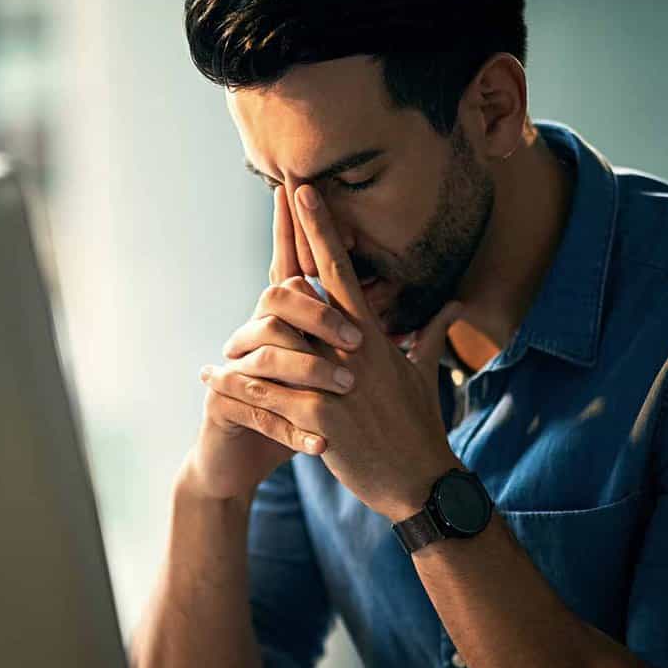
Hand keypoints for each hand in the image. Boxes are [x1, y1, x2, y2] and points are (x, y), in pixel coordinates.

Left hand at [201, 184, 462, 520]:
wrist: (421, 479)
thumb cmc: (421, 427)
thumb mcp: (427, 374)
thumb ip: (431, 334)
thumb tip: (455, 304)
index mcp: (373, 337)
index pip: (343, 271)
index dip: (323, 230)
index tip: (306, 192)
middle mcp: (355, 349)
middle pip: (314, 285)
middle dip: (297, 237)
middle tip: (281, 188)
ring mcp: (338, 380)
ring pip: (282, 336)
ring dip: (248, 316)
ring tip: (218, 298)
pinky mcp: (322, 416)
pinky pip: (271, 394)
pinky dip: (240, 385)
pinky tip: (212, 378)